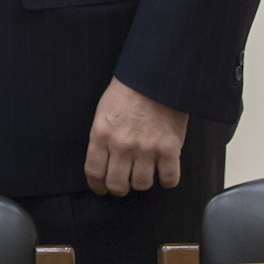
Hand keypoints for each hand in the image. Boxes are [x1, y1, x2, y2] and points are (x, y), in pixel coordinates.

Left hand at [85, 79, 188, 197]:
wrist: (156, 75)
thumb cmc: (129, 90)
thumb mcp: (104, 111)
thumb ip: (103, 137)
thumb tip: (104, 160)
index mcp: (102, 134)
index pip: (94, 172)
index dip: (98, 186)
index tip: (102, 188)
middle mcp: (122, 145)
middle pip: (117, 184)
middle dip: (120, 188)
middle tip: (124, 183)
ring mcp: (147, 149)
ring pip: (142, 184)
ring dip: (142, 182)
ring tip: (144, 172)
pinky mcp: (169, 149)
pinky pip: (169, 179)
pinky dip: (167, 179)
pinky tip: (165, 172)